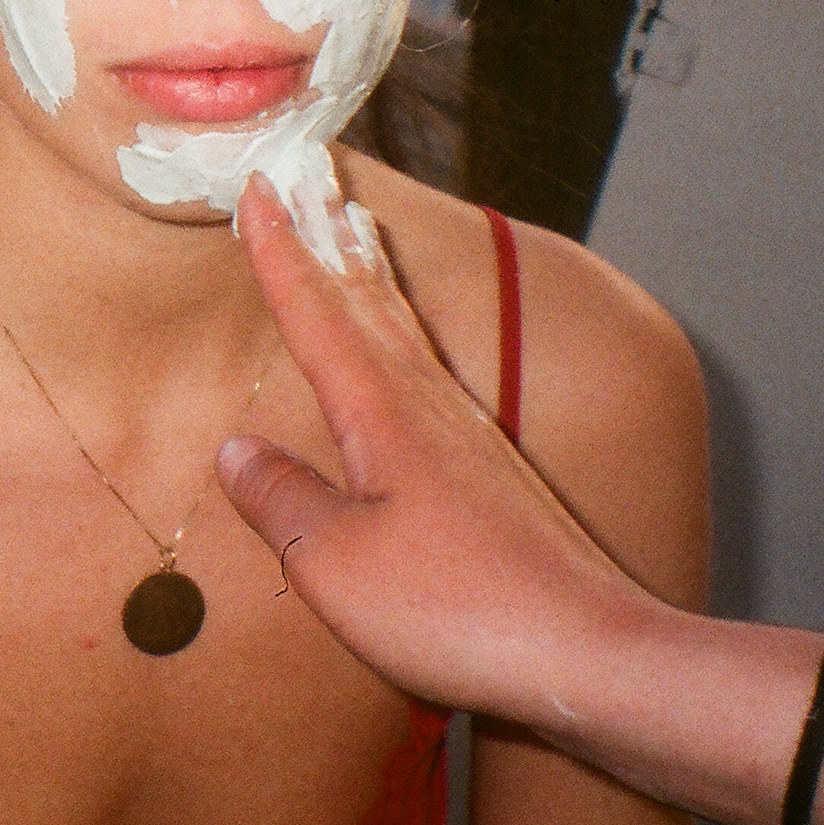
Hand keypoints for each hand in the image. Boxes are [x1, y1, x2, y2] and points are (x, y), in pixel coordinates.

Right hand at [219, 179, 662, 727]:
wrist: (587, 651)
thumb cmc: (457, 610)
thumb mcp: (334, 565)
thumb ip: (281, 502)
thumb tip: (236, 451)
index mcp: (383, 415)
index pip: (317, 314)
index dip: (281, 253)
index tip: (258, 186)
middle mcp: (428, 407)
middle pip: (369, 300)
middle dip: (329, 236)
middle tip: (308, 172)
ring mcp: (468, 435)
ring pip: (405, 328)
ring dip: (370, 272)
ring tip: (353, 226)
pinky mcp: (492, 472)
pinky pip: (429, 369)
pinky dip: (404, 329)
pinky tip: (405, 349)